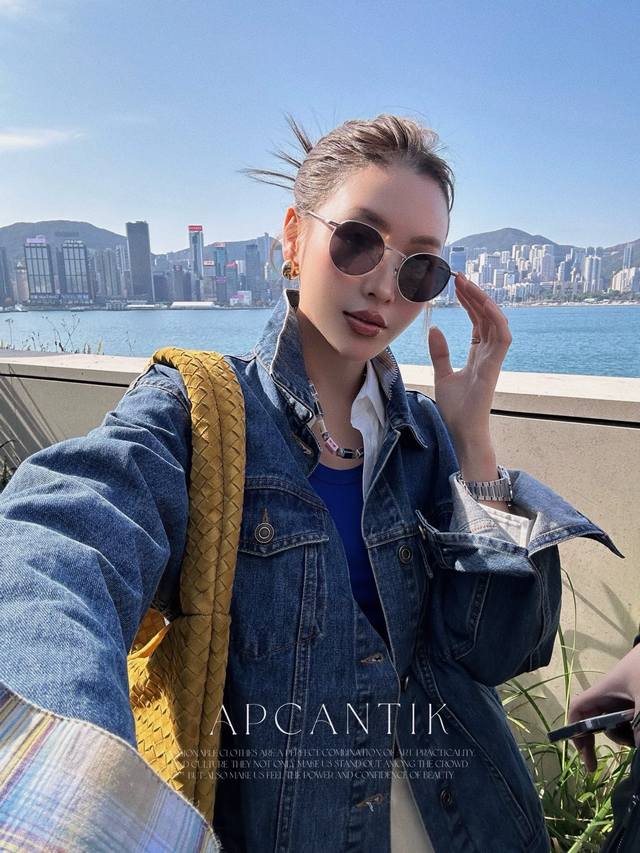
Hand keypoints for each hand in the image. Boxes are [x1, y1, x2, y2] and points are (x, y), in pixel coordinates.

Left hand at [427, 273, 511, 450]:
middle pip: (487, 316)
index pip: (478, 321)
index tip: (457, 285)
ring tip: (467, 284)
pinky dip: (495, 318)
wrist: (462, 430)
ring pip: (496, 321)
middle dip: (475, 295)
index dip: (469, 302)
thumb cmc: (456, 409)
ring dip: (483, 301)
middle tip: (460, 277)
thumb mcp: (442, 375)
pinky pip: (502, 336)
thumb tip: (434, 329)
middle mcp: (490, 353)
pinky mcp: (495, 366)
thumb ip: (440, 353)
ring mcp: (494, 359)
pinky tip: (482, 303)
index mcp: (479, 354)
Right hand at [568, 643, 639, 771]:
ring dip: (626, 736)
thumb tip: (637, 746)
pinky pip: (631, 722)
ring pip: (618, 725)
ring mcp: (625, 701)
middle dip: (605, 740)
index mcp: (603, 692)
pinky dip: (635, 730)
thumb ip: (639, 724)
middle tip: (600, 764)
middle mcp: (611, 698)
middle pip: (598, 723)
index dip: (576, 731)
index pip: (579, 711)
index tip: (585, 755)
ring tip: (639, 735)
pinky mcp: (636, 703)